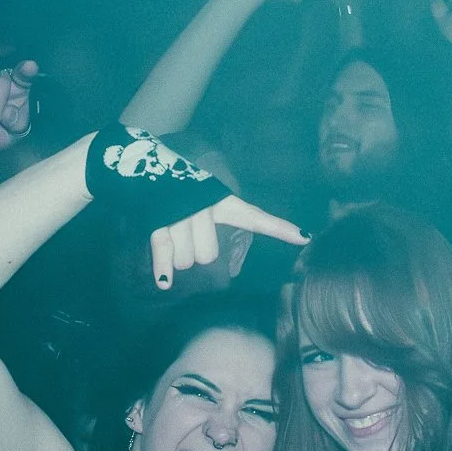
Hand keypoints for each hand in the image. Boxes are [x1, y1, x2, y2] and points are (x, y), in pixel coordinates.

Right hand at [146, 193, 305, 289]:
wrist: (147, 167)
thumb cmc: (183, 190)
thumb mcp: (211, 197)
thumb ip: (236, 216)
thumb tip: (291, 236)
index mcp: (222, 201)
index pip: (255, 217)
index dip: (279, 228)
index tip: (304, 237)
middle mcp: (204, 207)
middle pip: (208, 256)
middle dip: (198, 255)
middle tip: (188, 240)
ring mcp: (181, 216)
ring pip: (187, 260)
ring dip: (178, 260)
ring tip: (172, 239)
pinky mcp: (157, 223)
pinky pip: (164, 252)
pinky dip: (163, 270)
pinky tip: (165, 283)